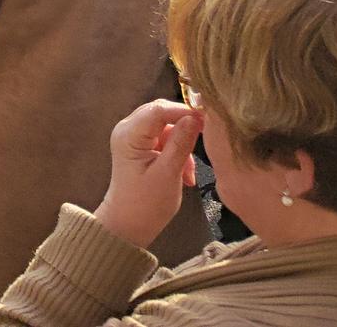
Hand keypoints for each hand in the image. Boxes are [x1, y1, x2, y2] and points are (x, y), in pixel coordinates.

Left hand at [92, 99, 201, 249]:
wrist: (129, 225)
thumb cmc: (146, 204)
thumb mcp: (169, 173)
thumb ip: (181, 143)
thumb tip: (196, 116)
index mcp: (129, 134)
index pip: (158, 109)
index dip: (184, 110)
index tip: (208, 119)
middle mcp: (127, 129)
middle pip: (162, 113)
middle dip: (184, 129)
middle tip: (204, 145)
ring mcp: (133, 137)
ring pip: (167, 127)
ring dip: (182, 146)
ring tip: (188, 174)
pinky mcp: (141, 146)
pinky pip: (165, 139)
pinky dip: (178, 153)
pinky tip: (184, 175)